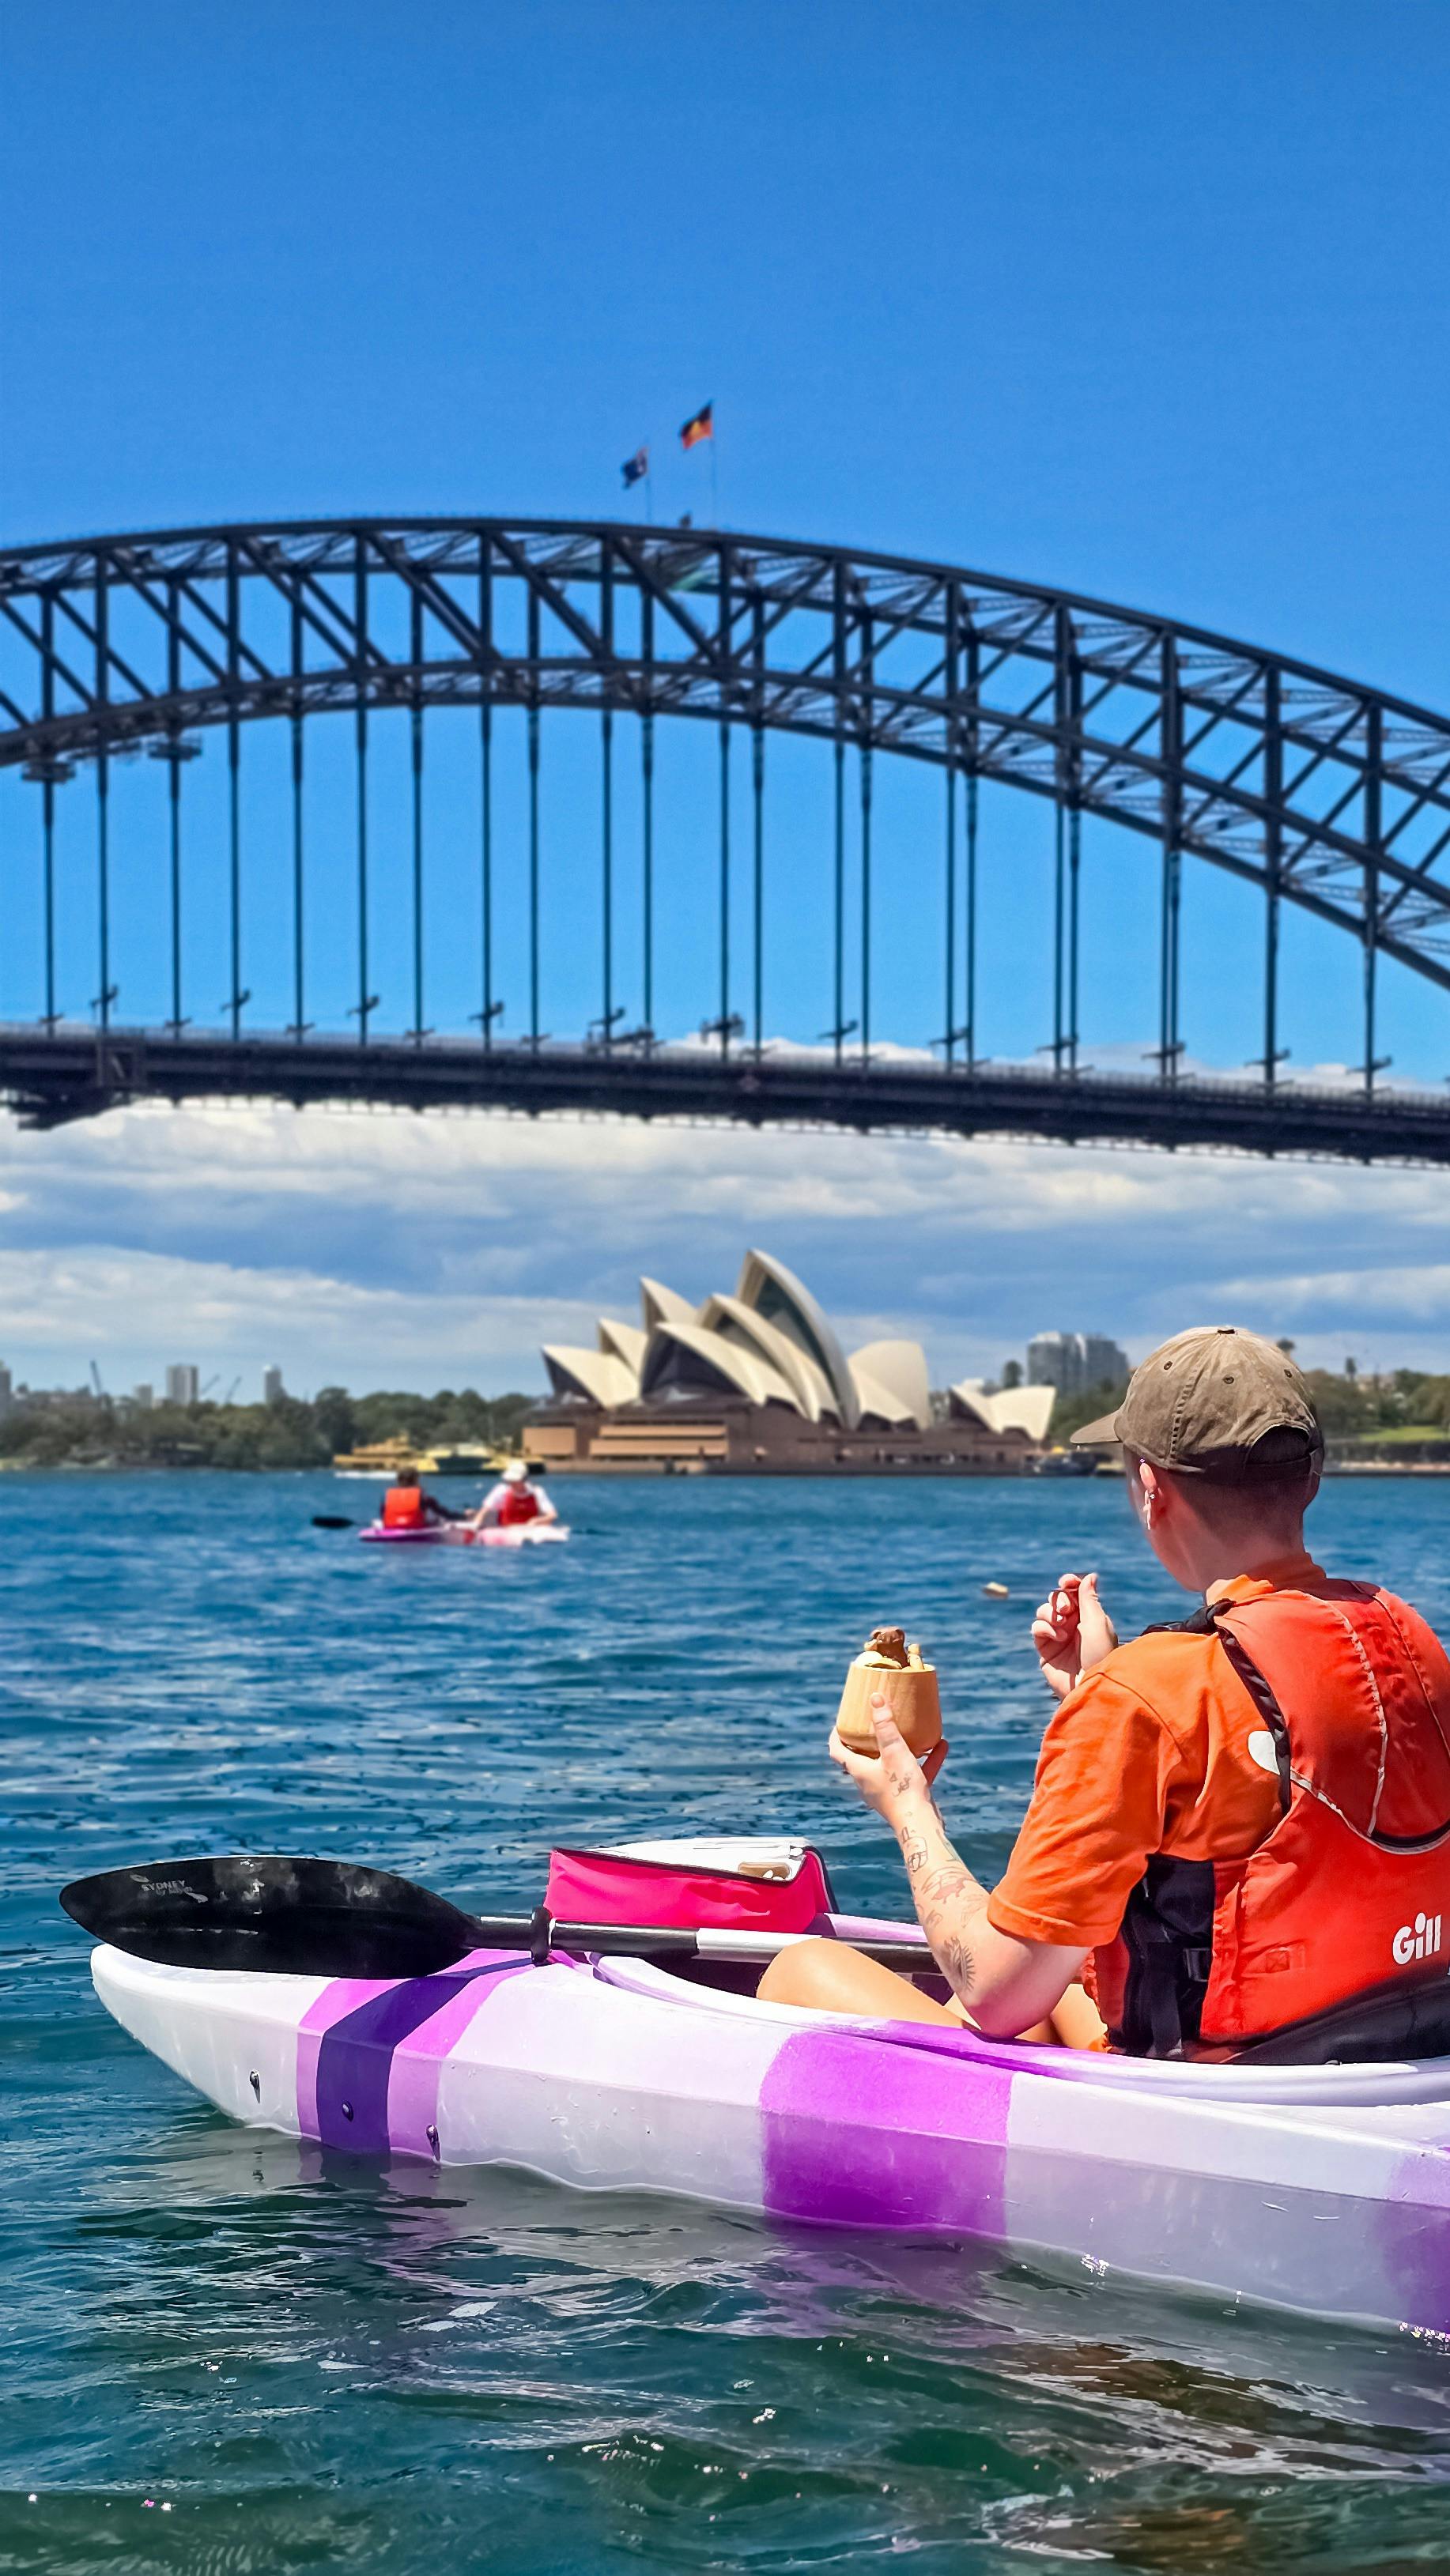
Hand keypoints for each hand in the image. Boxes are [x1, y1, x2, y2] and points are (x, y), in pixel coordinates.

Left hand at [829, 1694, 947, 1823]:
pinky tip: (941, 1746)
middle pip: (861, 1757)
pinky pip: (913, 1773)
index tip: (841, 1721)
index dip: (836, 1735)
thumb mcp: (893, 1751)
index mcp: (859, 1770)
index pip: (837, 1751)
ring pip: (890, 1764)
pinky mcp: (905, 1797)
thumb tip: (875, 1697)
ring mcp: (887, 1790)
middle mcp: (869, 1781)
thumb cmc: (901, 1788)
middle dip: (867, 1739)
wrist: (920, 1825)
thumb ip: (885, 1724)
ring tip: (909, 1730)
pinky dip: (924, 1761)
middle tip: (874, 1721)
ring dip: (900, 1748)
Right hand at [1031, 1570, 1117, 1700]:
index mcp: (1089, 1616)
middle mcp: (1073, 1625)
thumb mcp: (1097, 1622)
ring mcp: (1058, 1636)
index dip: (1068, 1584)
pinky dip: (1044, 1627)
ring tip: (1061, 1625)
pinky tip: (1057, 1636)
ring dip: (1050, 1612)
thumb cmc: (1100, 1654)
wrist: (1090, 1685)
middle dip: (1059, 1599)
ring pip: (1043, 1611)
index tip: (1067, 1582)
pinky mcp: (1045, 1649)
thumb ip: (1089, 1598)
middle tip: (1066, 1610)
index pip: (1074, 1593)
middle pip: (1057, 1598)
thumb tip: (1091, 1576)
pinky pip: (1037, 1628)